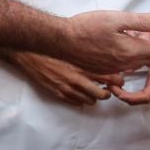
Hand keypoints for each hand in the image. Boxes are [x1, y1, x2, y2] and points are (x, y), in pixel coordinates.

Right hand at [5, 49, 120, 105]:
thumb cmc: (53, 46)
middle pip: (102, 94)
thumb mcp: (75, 47)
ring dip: (93, 97)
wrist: (30, 52)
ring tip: (92, 91)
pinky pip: (76, 103)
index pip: (110, 78)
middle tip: (107, 89)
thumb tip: (104, 58)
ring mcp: (68, 88)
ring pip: (90, 101)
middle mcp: (78, 79)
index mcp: (84, 65)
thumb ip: (90, 54)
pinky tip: (79, 93)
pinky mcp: (59, 93)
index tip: (118, 80)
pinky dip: (80, 100)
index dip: (117, 81)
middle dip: (107, 93)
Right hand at [61, 10, 149, 74]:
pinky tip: (130, 43)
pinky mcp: (105, 70)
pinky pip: (129, 65)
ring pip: (141, 62)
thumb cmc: (85, 27)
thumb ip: (142, 21)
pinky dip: (137, 54)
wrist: (60, 42)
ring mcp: (115, 69)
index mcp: (130, 51)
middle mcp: (125, 64)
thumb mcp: (116, 19)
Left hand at [109, 40, 149, 105]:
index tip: (115, 90)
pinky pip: (141, 97)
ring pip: (140, 100)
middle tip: (110, 87)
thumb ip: (139, 61)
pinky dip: (130, 95)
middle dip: (124, 97)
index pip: (144, 97)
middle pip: (140, 101)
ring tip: (113, 87)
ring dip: (126, 96)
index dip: (129, 97)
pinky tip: (120, 89)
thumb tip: (126, 71)